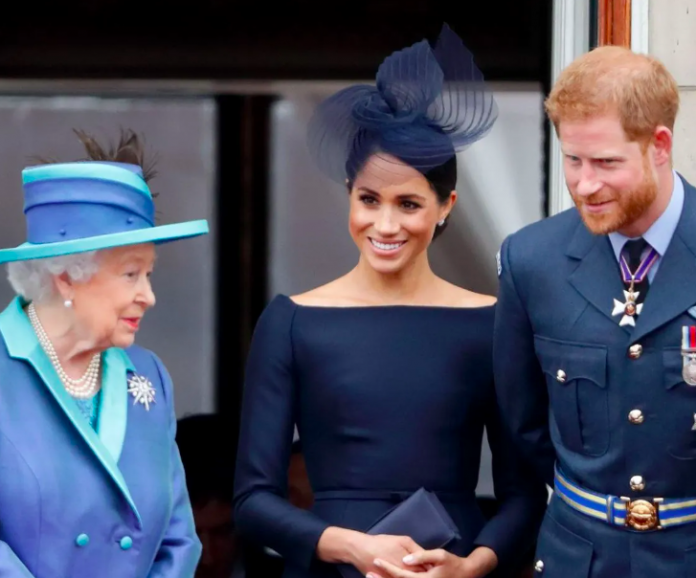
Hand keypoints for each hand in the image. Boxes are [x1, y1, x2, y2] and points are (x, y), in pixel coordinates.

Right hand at [316, 528, 424, 577]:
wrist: (361, 550)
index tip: (437, 568)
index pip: (426, 570)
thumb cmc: (382, 543)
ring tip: (421, 573)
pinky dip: (404, 577)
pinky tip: (407, 574)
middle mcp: (403, 575)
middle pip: (418, 576)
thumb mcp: (403, 540)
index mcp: (409, 565)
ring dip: (416, 576)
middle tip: (433, 572)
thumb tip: (427, 557)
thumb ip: (417, 550)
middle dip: (426, 574)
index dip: (432, 570)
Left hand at [370, 546, 497, 577]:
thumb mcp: (439, 555)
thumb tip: (405, 559)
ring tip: (372, 575)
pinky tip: (387, 577)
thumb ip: (422, 556)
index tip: (375, 560)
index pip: (401, 575)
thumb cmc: (452, 564)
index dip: (387, 567)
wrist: (466, 575)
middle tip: (368, 573)